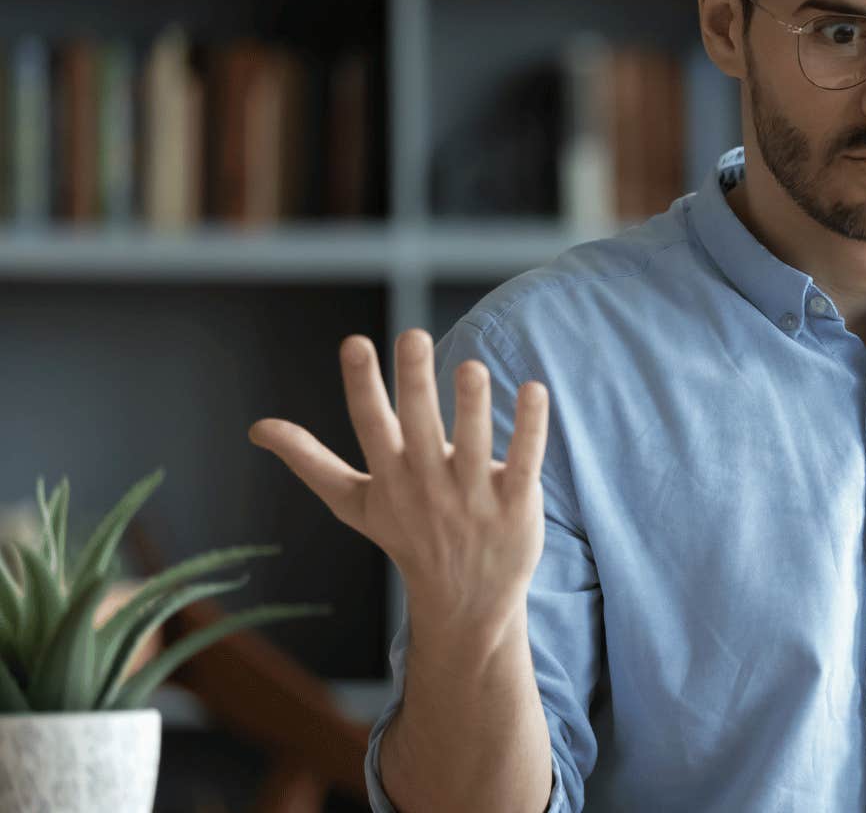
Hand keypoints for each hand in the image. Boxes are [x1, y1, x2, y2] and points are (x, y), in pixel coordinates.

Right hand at [247, 329, 549, 629]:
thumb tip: (257, 428)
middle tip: (413, 336)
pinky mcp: (516, 504)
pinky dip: (529, 427)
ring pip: (472, 444)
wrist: (465, 604)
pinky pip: (524, 461)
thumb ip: (311, 462)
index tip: (355, 342)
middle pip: (419, 427)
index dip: (362, 385)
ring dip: (472, 405)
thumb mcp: (354, 504)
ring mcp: (473, 497)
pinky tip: (534, 390)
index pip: (371, 425)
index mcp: (389, 476)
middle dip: (414, 383)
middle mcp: (428, 485)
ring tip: (472, 367)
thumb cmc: (408, 537)